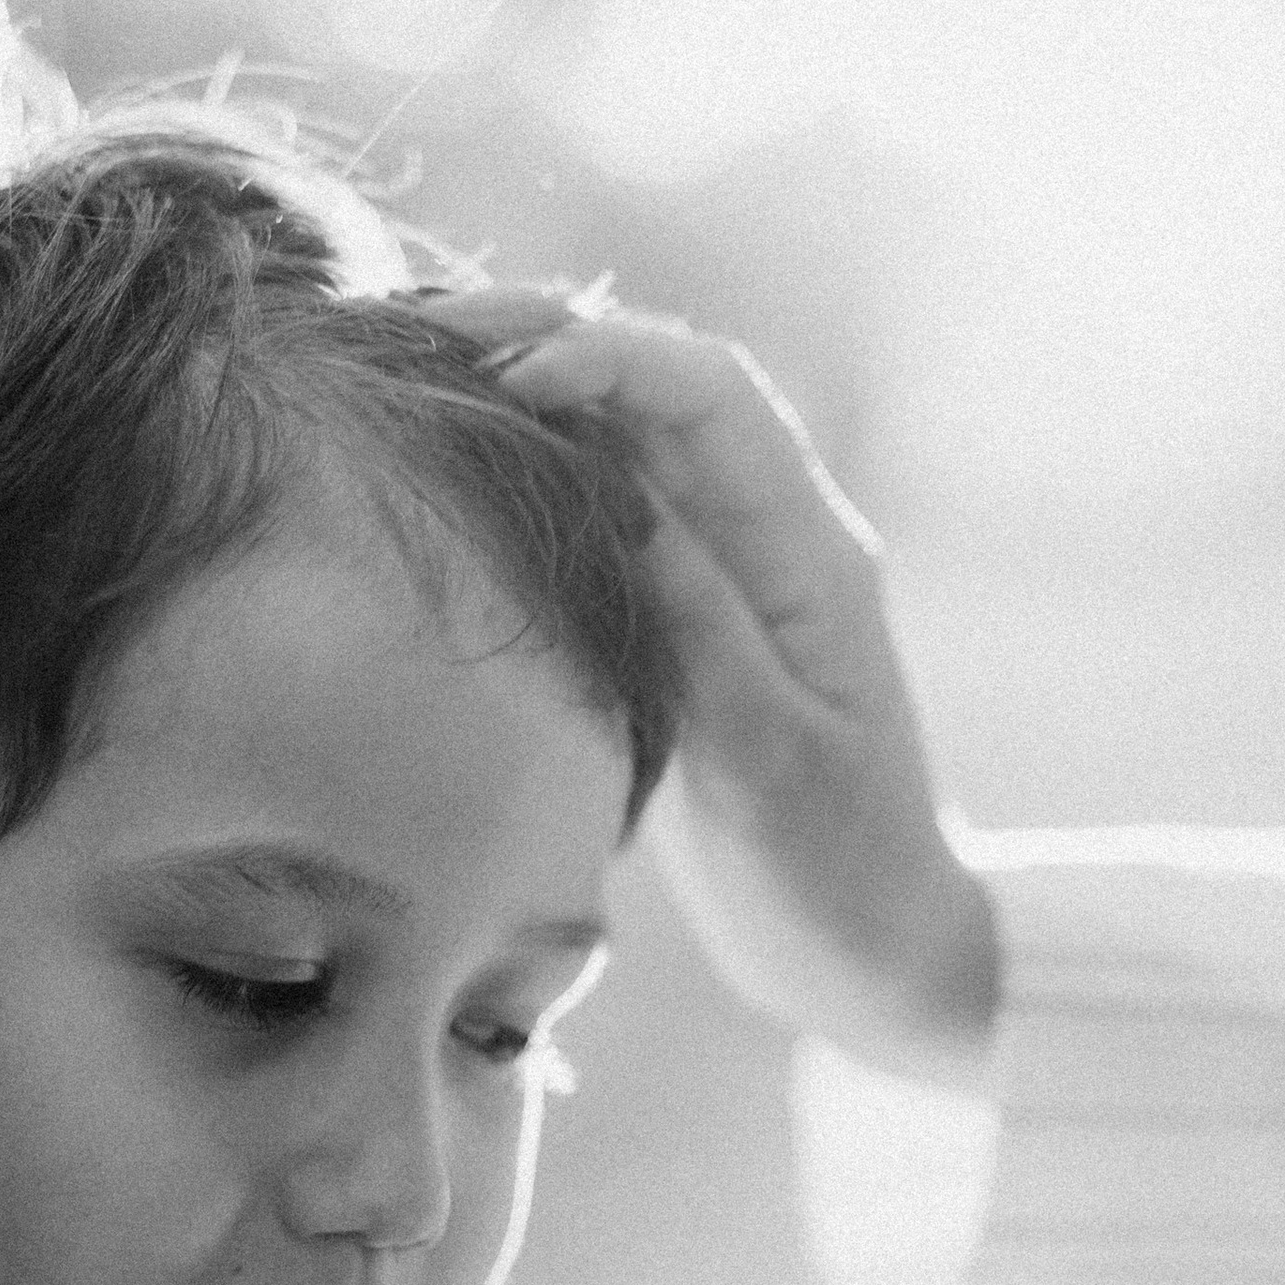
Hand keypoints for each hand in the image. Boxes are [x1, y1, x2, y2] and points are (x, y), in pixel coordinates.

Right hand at [442, 293, 998, 1083]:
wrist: (875, 956)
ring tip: (409, 365)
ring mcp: (725, 573)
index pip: (711, 399)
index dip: (608, 356)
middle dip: (544, 337)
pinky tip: (447, 459)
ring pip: (621, 436)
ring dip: (525, 388)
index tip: (504, 369)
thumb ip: (704, 633)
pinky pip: (602, 508)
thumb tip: (623, 505)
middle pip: (657, 386)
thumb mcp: (772, 769)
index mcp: (812, 554)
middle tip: (415, 328)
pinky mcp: (683, 618)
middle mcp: (770, 538)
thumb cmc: (839, 877)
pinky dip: (528, 468)